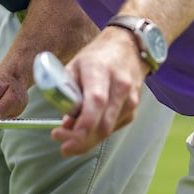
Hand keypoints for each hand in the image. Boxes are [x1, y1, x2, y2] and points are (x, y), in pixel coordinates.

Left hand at [50, 29, 146, 155]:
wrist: (129, 48)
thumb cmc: (96, 57)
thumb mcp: (74, 66)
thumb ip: (67, 92)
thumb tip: (66, 122)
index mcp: (101, 70)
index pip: (96, 101)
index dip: (82, 124)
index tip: (62, 134)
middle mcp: (120, 86)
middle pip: (102, 124)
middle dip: (80, 140)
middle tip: (61, 145)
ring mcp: (130, 100)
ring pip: (107, 131)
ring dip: (87, 140)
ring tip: (67, 135)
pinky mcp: (132, 110)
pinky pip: (112, 129)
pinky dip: (96, 133)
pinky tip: (84, 129)